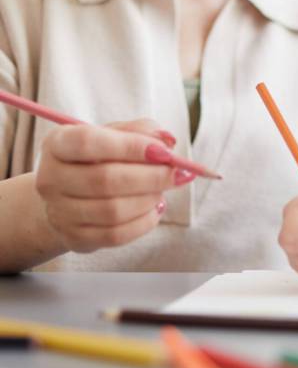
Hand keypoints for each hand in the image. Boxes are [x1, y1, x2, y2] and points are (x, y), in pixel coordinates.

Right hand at [35, 119, 192, 253]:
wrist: (70, 195)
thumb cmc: (98, 157)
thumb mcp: (116, 134)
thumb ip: (142, 130)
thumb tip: (167, 141)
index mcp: (58, 143)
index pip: (88, 142)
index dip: (130, 146)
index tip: (164, 151)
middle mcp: (50, 178)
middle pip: (105, 179)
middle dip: (151, 177)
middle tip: (177, 173)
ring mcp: (59, 212)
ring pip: (112, 210)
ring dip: (149, 199)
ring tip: (162, 190)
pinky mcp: (74, 238)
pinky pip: (115, 235)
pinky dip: (144, 222)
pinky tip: (154, 208)